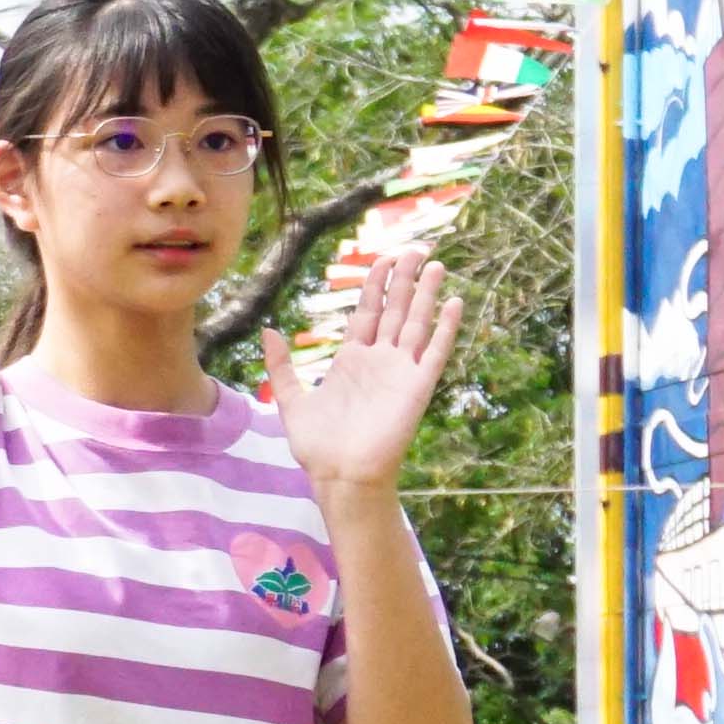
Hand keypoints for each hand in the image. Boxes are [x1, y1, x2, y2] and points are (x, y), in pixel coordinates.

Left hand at [280, 243, 458, 493]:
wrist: (339, 475)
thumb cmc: (317, 445)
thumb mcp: (291, 399)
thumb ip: (281, 366)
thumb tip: (269, 330)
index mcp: (351, 360)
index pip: (368, 313)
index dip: (375, 286)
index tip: (381, 259)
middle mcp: (379, 360)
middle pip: (396, 310)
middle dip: (404, 280)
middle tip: (414, 249)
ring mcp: (400, 371)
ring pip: (417, 323)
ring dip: (427, 295)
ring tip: (436, 265)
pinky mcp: (417, 386)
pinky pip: (436, 351)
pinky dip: (446, 328)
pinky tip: (455, 303)